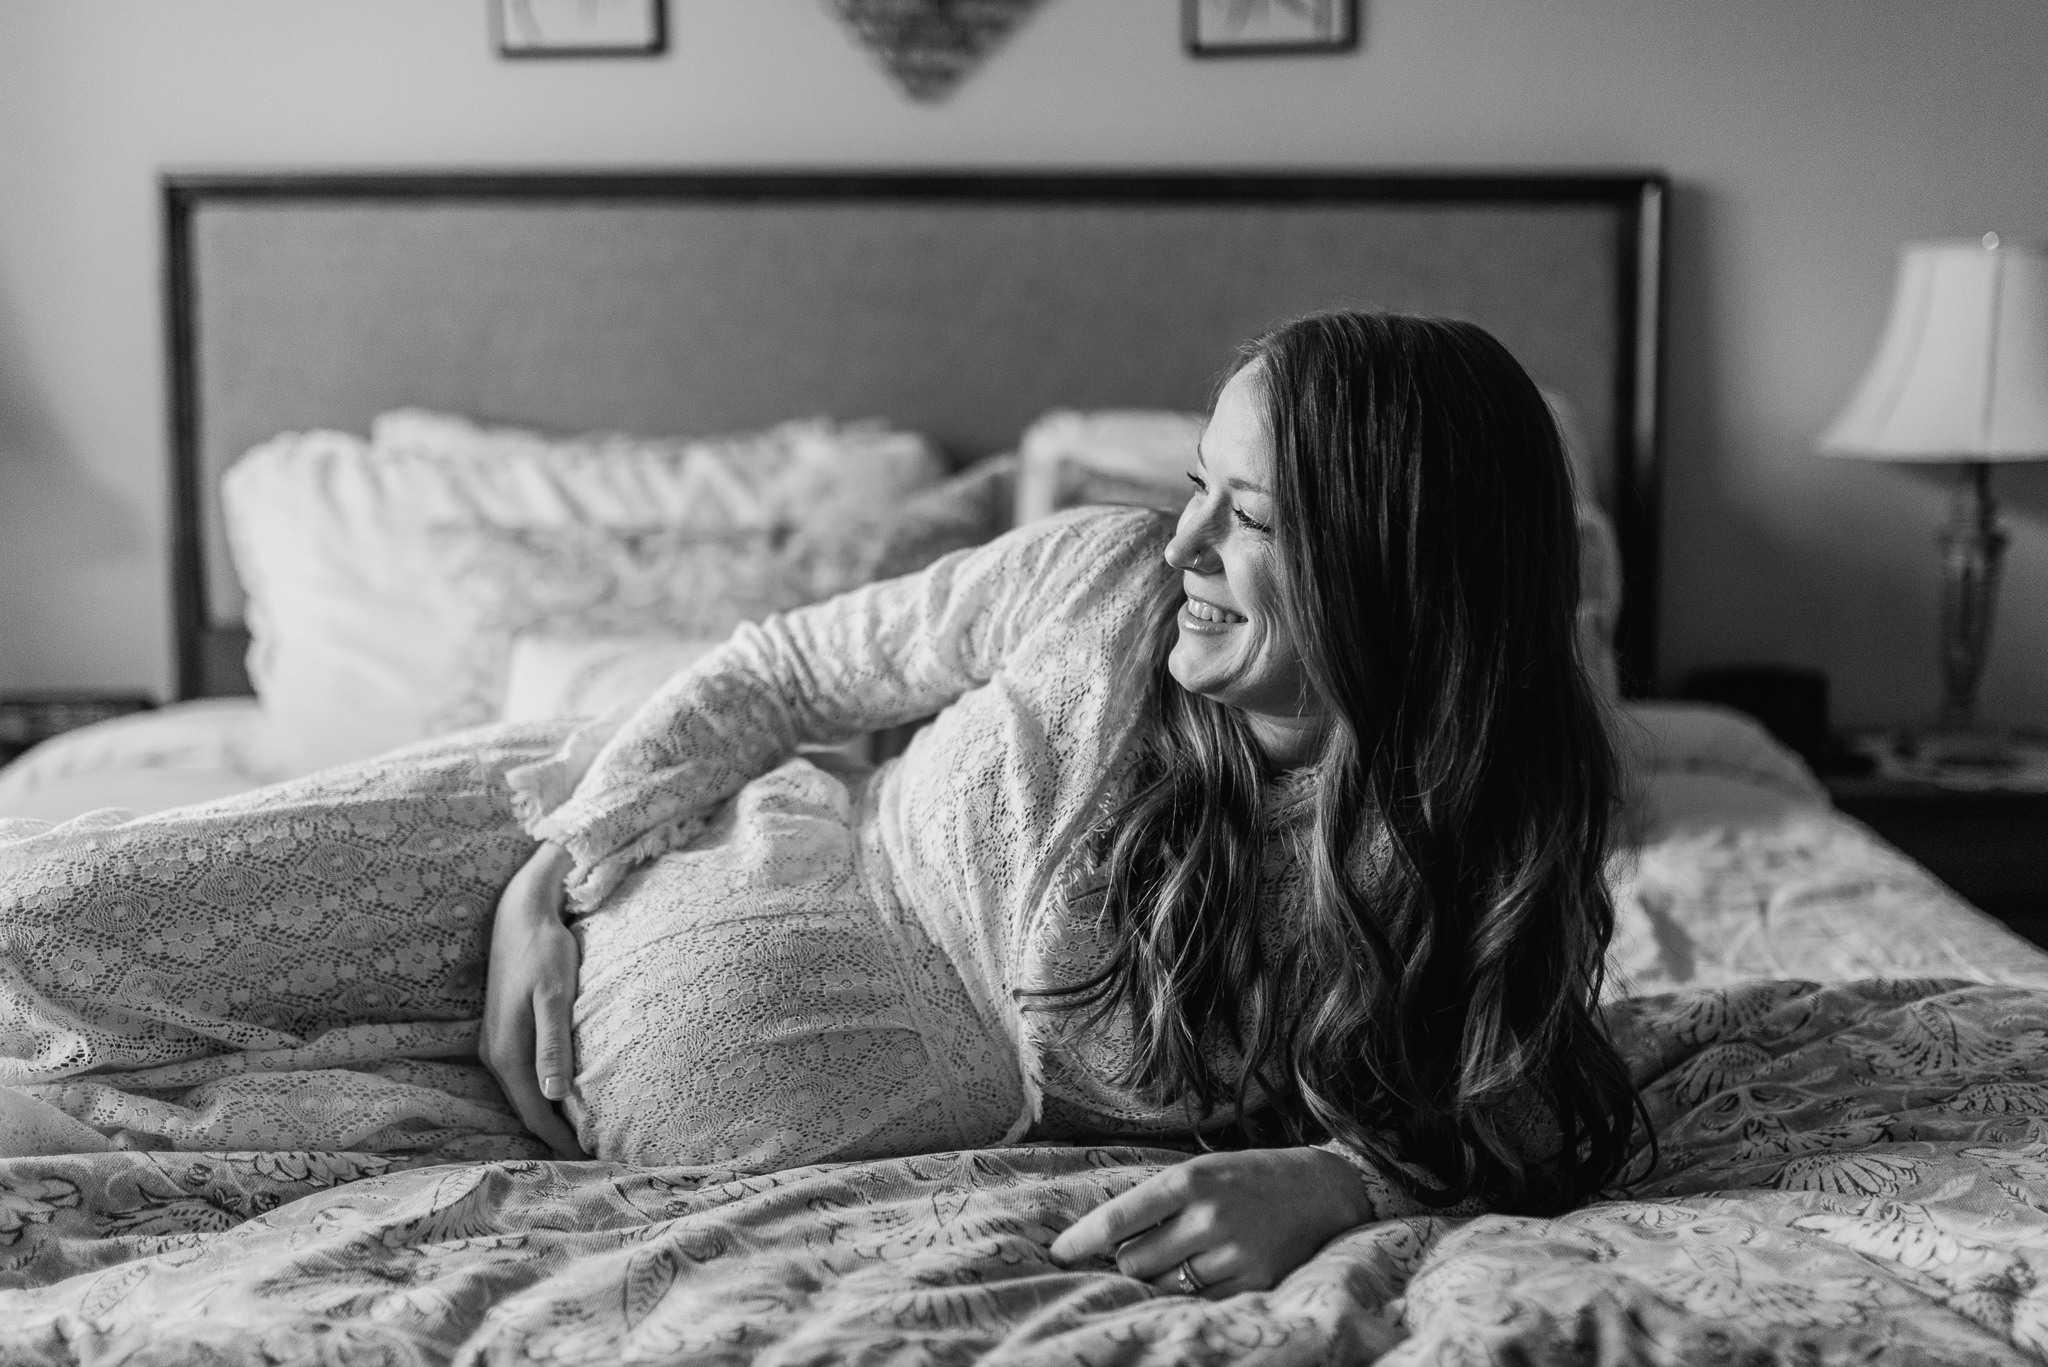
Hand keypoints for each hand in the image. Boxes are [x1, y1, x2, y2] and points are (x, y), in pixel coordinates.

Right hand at [481, 841, 587, 1158]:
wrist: (520, 914)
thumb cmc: (544, 951)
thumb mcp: (554, 995)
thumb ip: (553, 1044)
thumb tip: (553, 1096)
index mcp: (507, 1054)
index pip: (534, 1114)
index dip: (560, 1142)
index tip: (591, 1160)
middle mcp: (495, 1055)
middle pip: (526, 1110)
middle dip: (555, 1136)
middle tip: (593, 1154)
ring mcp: (497, 1044)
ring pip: (523, 1094)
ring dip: (549, 1116)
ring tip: (581, 1134)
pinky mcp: (505, 1032)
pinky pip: (522, 1076)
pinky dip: (542, 1093)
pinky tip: (563, 1097)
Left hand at [1049, 1147, 1372, 1297]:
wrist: (1325, 1190)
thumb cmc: (1252, 1178)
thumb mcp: (1204, 1171)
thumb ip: (1160, 1200)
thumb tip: (1107, 1238)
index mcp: (1190, 1180)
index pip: (1118, 1218)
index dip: (1080, 1240)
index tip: (1057, 1254)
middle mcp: (1208, 1216)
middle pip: (1133, 1261)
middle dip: (1129, 1260)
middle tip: (1146, 1250)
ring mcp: (1233, 1253)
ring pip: (1162, 1285)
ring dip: (1158, 1278)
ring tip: (1181, 1258)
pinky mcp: (1254, 1283)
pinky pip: (1198, 1301)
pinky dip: (1191, 1293)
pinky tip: (1206, 1271)